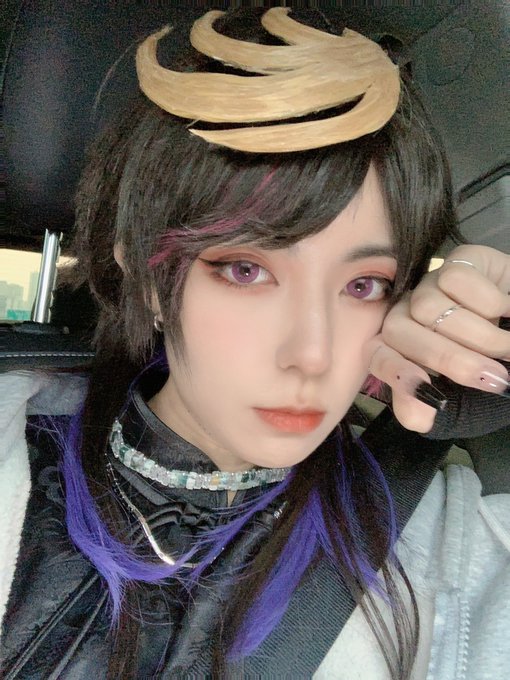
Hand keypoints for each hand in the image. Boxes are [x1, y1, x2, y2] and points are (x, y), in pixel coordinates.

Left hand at [367, 245, 509, 432]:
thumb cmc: (496, 374)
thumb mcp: (461, 405)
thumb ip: (425, 412)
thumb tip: (415, 408)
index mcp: (401, 351)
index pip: (377, 355)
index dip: (396, 372)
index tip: (426, 387)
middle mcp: (409, 315)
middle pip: (400, 330)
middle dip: (449, 360)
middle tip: (494, 379)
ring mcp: (431, 286)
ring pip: (427, 306)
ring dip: (479, 336)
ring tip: (508, 349)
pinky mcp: (460, 260)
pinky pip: (456, 278)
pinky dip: (489, 302)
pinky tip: (508, 311)